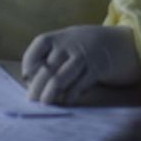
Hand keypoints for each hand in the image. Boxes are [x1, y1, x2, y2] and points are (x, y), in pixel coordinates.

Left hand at [21, 26, 140, 104]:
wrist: (114, 43)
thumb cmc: (79, 47)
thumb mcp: (64, 43)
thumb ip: (47, 57)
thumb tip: (29, 81)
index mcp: (57, 37)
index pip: (38, 47)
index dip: (29, 64)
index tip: (26, 77)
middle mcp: (69, 45)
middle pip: (47, 68)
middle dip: (37, 86)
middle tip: (32, 99)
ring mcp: (83, 57)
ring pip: (60, 79)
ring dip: (50, 94)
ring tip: (45, 103)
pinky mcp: (96, 70)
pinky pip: (78, 86)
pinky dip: (69, 96)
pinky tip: (65, 102)